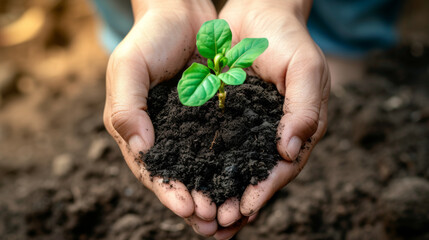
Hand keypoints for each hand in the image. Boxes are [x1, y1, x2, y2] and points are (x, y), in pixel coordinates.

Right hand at [103, 0, 219, 236]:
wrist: (180, 13)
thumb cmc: (149, 38)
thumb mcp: (128, 67)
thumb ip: (126, 107)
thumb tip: (140, 147)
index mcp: (136, 129)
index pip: (150, 169)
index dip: (167, 192)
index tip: (187, 209)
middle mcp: (161, 134)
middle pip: (177, 177)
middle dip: (193, 202)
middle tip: (212, 223)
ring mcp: (187, 127)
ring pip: (200, 169)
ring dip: (213, 193)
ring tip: (228, 216)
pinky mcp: (210, 117)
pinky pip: (220, 147)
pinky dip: (228, 168)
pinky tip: (242, 182)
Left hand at [216, 0, 329, 237]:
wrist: (259, 11)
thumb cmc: (288, 38)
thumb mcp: (305, 68)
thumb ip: (305, 108)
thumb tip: (291, 151)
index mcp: (297, 127)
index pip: (283, 167)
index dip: (265, 190)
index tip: (244, 209)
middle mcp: (271, 132)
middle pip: (256, 175)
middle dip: (238, 201)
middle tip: (217, 225)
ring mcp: (247, 125)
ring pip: (233, 167)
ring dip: (219, 192)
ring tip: (201, 218)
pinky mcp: (225, 114)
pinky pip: (214, 145)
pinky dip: (204, 166)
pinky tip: (190, 183)